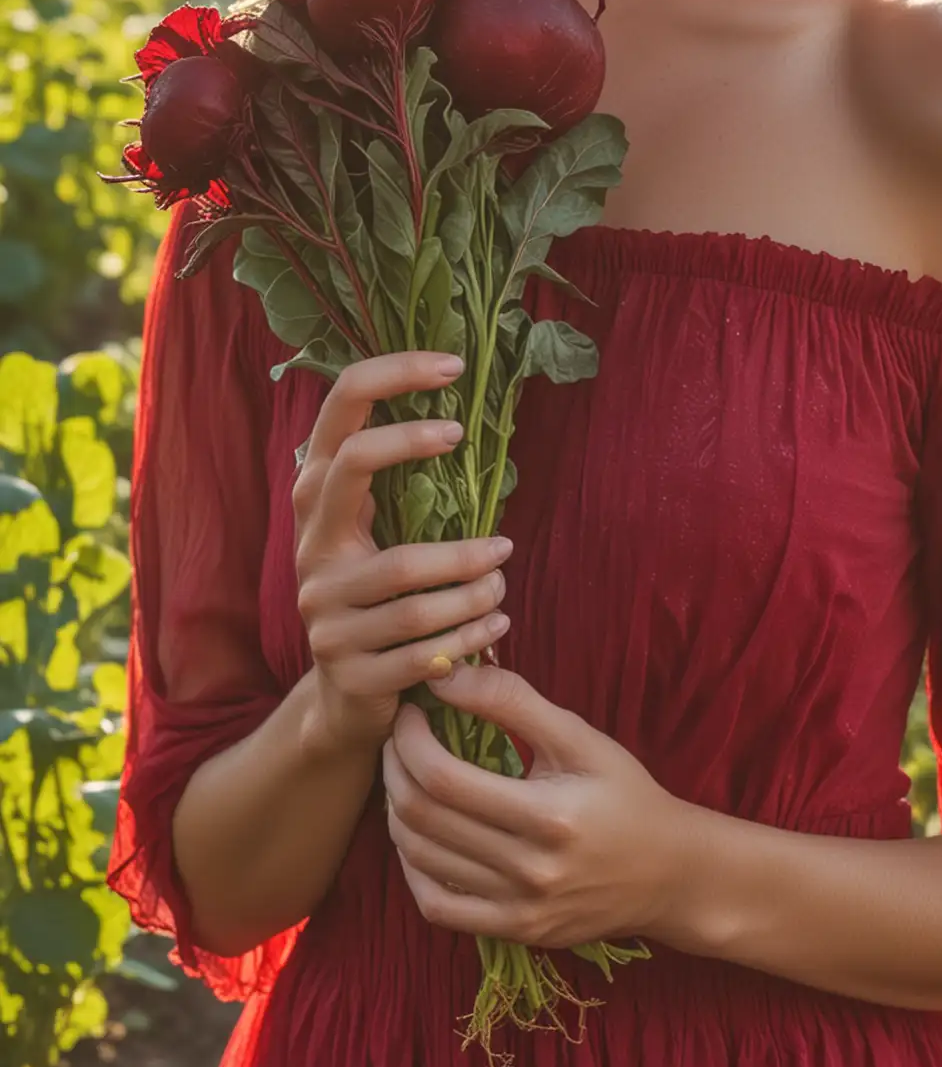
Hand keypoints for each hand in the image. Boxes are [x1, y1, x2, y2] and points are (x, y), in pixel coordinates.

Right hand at [292, 350, 514, 758]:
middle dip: (417, 447)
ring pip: (411, 580)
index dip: (391, 377)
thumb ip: (406, 486)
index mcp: (319, 504)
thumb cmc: (384, 600)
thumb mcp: (382, 537)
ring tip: (504, 576)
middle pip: (355, 470)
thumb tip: (471, 410)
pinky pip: (423, 648)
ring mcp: (323, 610)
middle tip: (468, 448)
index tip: (451, 367)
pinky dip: (471, 635)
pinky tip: (497, 625)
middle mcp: (311, 548)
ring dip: (474, 578)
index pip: (340, 413)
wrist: (348, 699)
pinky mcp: (348, 668)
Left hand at [382, 660, 692, 949]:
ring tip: (405, 776)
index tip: (410, 712)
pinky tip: (417, 834)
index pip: (444, 778)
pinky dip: (412, 867)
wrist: (670, 873)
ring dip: (397, 811)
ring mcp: (520, 909)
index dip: (410, 741)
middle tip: (397, 737)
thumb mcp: (581, 738)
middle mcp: (530, 870)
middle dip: (394, 768)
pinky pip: (437, 906)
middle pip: (424, 818)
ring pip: (421, 860)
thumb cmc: (627, 795)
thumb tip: (447, 675)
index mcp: (550, 816)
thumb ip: (513, 701)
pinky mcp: (515, 932)